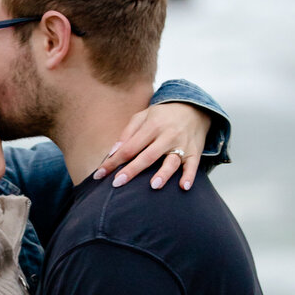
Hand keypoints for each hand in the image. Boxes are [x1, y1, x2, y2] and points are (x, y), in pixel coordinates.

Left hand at [93, 102, 209, 190]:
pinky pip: (193, 165)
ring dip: (164, 173)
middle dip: (132, 170)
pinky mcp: (195, 152)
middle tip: (117, 183)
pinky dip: (189, 176)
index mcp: (152, 126)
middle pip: (148, 156)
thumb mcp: (143, 116)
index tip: (99, 174)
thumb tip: (113, 152)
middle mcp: (167, 135)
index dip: (113, 161)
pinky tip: (183, 187)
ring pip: (172, 161)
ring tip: (154, 186)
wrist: (194, 108)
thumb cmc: (162, 116)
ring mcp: (182, 144)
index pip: (129, 147)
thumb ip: (127, 133)